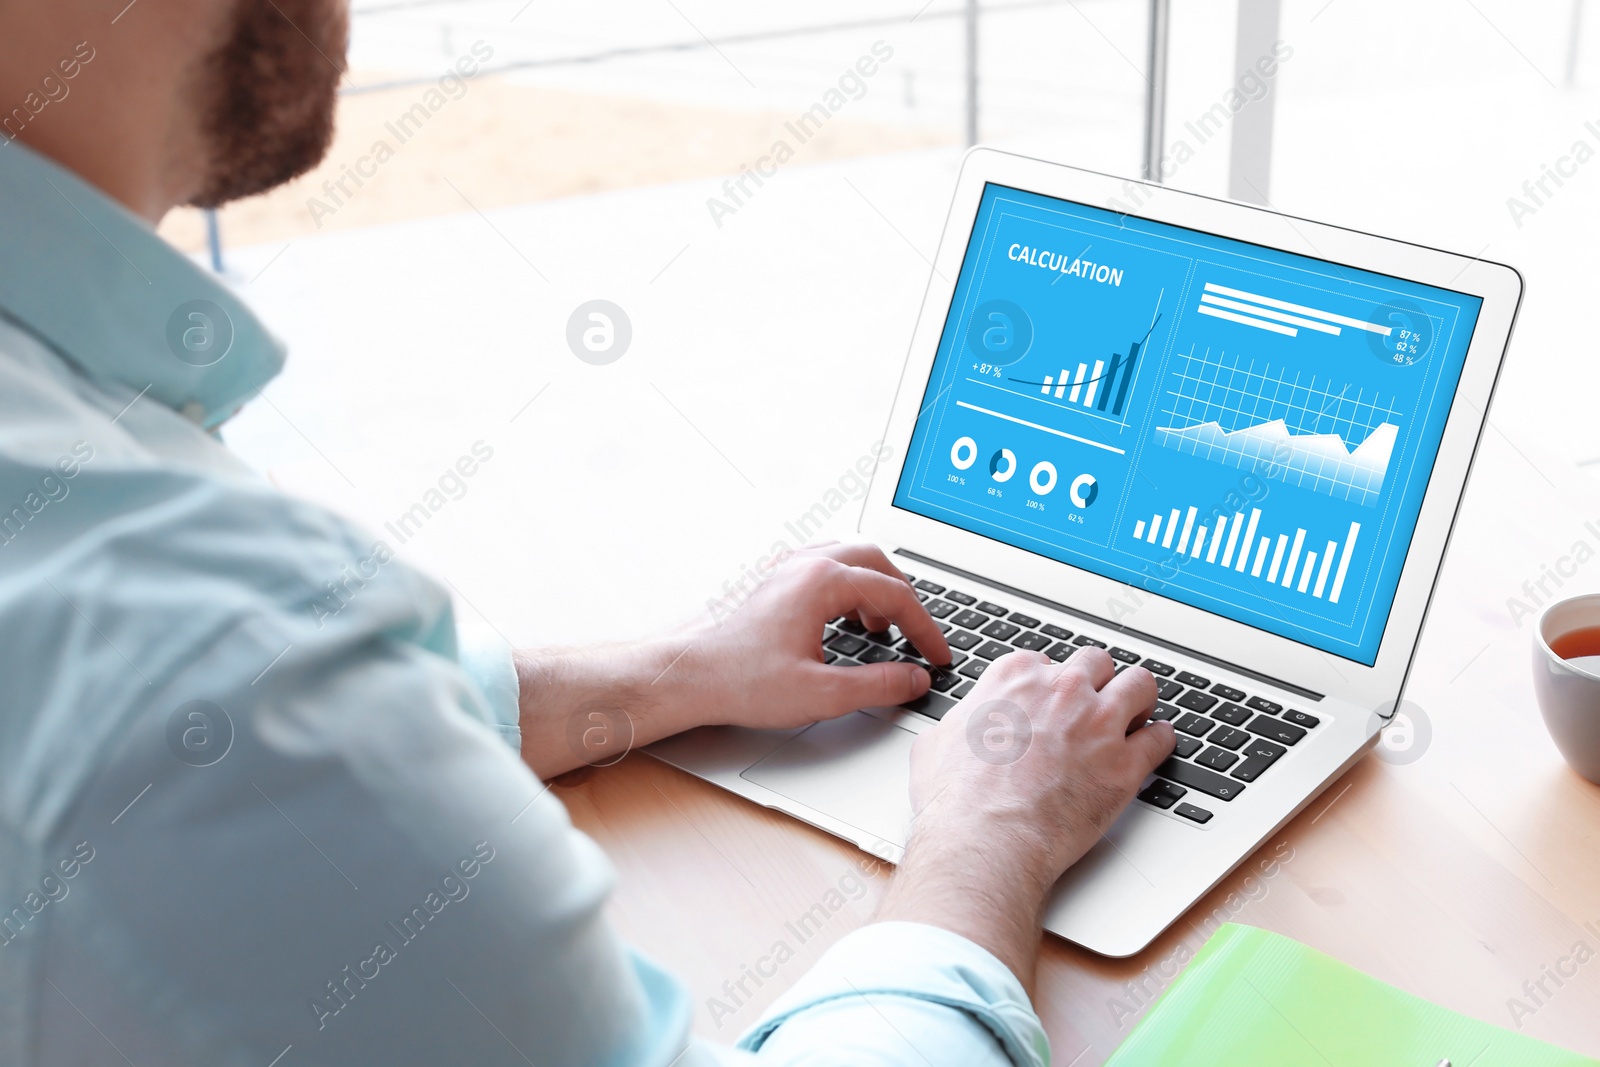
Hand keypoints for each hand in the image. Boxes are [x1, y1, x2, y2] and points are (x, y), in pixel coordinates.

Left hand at [514, 542, 950, 777]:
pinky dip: (848, 587)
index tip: (937, 657)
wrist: (685, 674)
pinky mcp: (771, 580)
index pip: (896, 595)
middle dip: (905, 597)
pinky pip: (824, 566)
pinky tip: (843, 621)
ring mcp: (785, 567)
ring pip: (849, 557)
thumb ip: (877, 686)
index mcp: (822, 581)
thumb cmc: (739, 680)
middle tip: (917, 635)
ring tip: (882, 629)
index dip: (925, 629)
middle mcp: (804, 563)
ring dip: (875, 588)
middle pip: (877, 560)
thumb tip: (914, 681)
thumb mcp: (820, 693)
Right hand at [874, 647, 1173, 990]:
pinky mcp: (1125, 763)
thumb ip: (959, 722)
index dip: (1050, 684)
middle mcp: (1061, 689)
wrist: (985, 840)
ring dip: (1138, 699)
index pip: (1046, 662)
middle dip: (1097, 682)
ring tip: (1136, 716)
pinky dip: (1159, 741)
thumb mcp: (936, 742)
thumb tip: (958, 727)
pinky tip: (1154, 746)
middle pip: (1096, 664)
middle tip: (1095, 704)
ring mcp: (1098, 723)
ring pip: (1140, 686)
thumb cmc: (957, 799)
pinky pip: (1160, 738)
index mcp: (1015, 677)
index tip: (1051, 701)